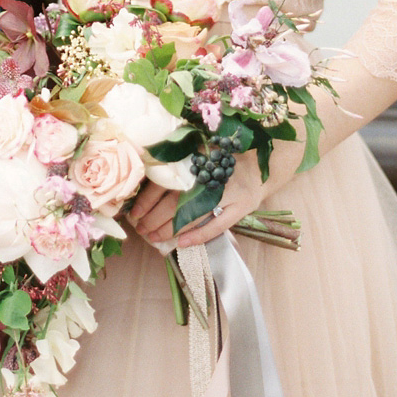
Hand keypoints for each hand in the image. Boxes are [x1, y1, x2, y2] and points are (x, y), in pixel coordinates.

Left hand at [129, 138, 300, 249]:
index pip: (165, 181)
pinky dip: (198, 236)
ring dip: (171, 230)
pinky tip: (182, 243)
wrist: (262, 163)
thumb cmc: (224, 158)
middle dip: (155, 219)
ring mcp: (230, 192)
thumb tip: (144, 178)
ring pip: (194, 216)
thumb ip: (177, 163)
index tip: (134, 212)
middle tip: (141, 230)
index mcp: (197, 157)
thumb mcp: (200, 152)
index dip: (147, 199)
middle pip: (176, 202)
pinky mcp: (242, 207)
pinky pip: (217, 226)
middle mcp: (212, 174)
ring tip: (154, 238)